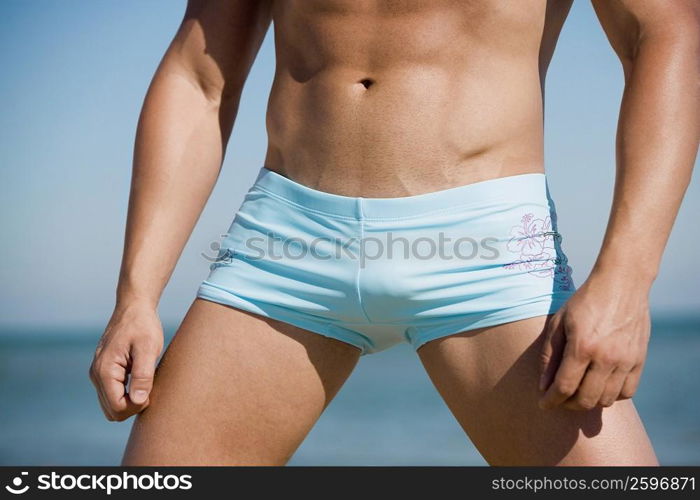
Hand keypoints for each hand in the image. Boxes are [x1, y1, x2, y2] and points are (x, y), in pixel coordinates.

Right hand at [89, 302, 163, 420]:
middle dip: (132, 407)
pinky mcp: (104, 371)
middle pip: (112, 411)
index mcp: (105, 370)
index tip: (151, 392)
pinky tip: (140, 380)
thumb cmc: (143, 325)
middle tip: (150, 388)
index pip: (117, 408)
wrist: (134, 307)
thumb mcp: (148, 348)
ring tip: (146, 383)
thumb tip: (138, 400)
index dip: (136, 407)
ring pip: (111, 405)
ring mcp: (98, 373)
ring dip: (129, 401)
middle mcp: (96, 374)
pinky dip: (126, 394)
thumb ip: (143, 375)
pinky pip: (112, 394)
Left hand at [538, 275, 650, 409]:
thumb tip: (543, 386)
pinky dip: (612, 395)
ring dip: (589, 401)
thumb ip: (549, 356)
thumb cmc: (584, 301)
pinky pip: (627, 392)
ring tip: (578, 391)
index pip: (564, 387)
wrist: (621, 284)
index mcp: (582, 346)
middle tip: (559, 398)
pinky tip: (600, 385)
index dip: (551, 400)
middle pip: (586, 399)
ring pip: (606, 400)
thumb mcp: (558, 323)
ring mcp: (626, 360)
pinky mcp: (640, 360)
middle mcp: (606, 357)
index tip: (543, 404)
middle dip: (567, 404)